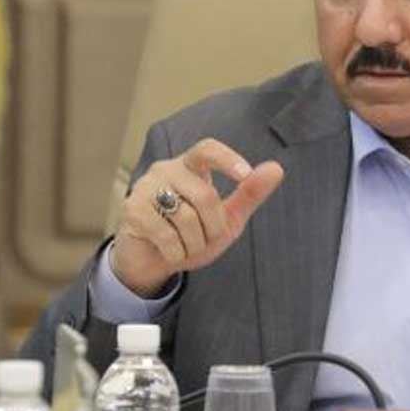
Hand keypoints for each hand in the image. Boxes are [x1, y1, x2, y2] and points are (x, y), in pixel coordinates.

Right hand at [112, 138, 284, 297]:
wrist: (152, 261)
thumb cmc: (191, 234)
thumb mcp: (226, 218)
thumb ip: (248, 194)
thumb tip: (277, 168)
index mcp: (190, 166)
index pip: (208, 149)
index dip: (227, 159)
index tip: (245, 175)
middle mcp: (166, 170)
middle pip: (205, 196)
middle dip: (213, 227)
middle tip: (205, 238)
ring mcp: (146, 188)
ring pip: (186, 218)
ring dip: (194, 244)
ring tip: (185, 245)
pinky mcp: (133, 210)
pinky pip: (166, 235)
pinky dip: (176, 252)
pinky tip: (170, 251)